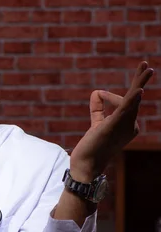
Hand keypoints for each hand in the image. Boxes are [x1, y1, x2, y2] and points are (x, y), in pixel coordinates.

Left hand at [70, 61, 154, 181]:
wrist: (85, 165)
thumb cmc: (92, 147)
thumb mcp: (97, 123)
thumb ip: (98, 109)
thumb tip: (97, 92)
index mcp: (128, 124)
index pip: (122, 101)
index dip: (106, 97)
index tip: (97, 96)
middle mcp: (130, 125)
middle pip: (133, 98)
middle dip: (139, 80)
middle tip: (146, 65)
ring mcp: (123, 126)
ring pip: (131, 100)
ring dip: (138, 83)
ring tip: (146, 68)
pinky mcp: (112, 127)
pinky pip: (124, 110)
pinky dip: (131, 100)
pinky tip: (137, 91)